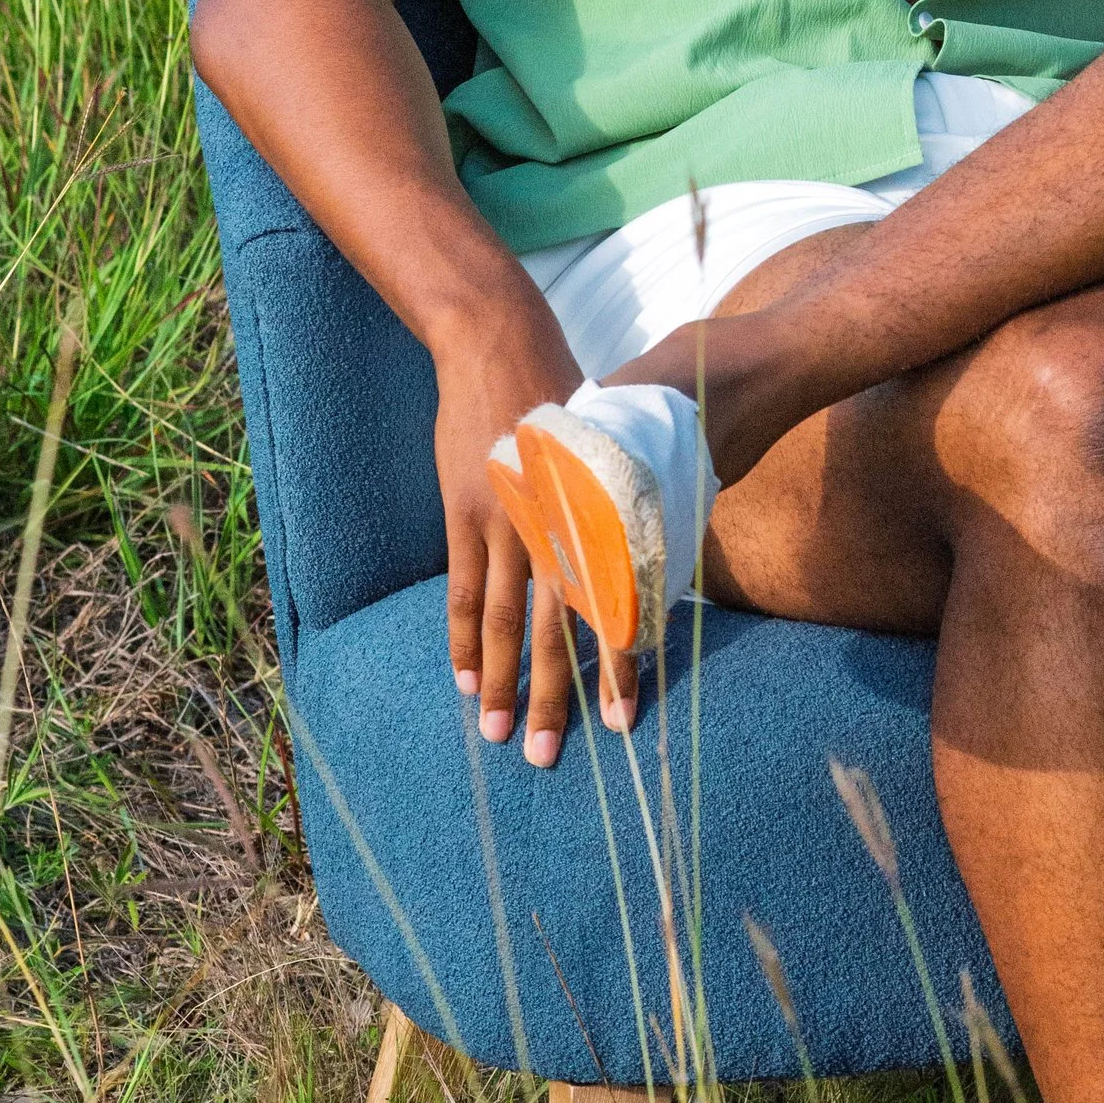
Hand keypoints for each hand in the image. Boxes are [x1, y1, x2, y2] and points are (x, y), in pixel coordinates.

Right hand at [435, 284, 640, 759]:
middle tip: (553, 756)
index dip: (618, 665)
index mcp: (599, 517)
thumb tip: (641, 573)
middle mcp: (556, 527)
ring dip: (500, 683)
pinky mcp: (465, 513)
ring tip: (497, 736)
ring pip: (502, 621)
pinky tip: (464, 680)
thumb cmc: (568, 403)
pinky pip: (462, 591)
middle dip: (557, 696)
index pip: (613, 607)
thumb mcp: (609, 458)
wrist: (501, 346)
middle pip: (555, 629)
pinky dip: (462, 639)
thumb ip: (619, 516)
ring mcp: (504, 523)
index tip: (625, 718)